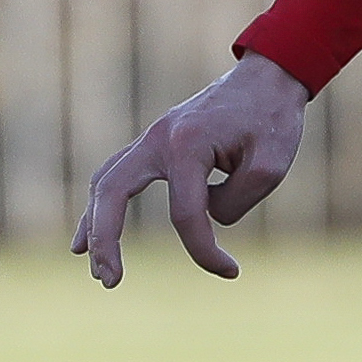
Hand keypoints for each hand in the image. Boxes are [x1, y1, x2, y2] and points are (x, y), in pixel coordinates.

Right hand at [78, 52, 310, 284]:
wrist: (267, 79)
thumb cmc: (273, 120)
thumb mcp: (272, 165)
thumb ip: (236, 200)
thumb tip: (206, 219)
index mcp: (187, 144)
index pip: (186, 214)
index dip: (205, 251)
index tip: (232, 271)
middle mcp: (158, 139)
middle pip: (112, 192)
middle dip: (106, 239)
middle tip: (111, 281)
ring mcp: (151, 139)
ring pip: (105, 183)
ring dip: (94, 226)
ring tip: (96, 269)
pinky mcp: (154, 144)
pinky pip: (114, 176)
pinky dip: (100, 206)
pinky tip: (88, 237)